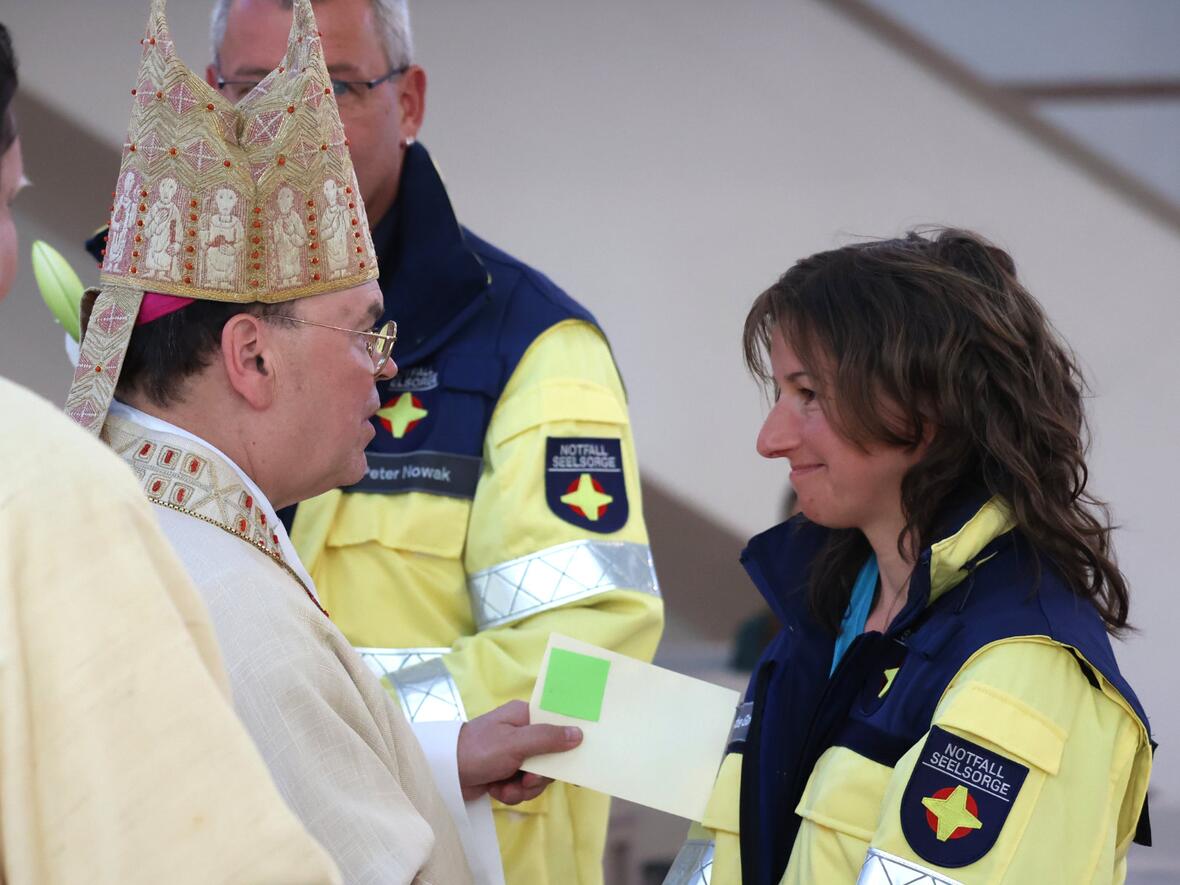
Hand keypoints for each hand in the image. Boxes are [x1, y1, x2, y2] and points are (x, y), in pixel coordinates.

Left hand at [457, 700, 581, 803]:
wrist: (444, 774)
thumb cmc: (478, 750)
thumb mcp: (515, 742)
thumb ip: (547, 738)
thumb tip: (578, 734)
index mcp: (524, 716)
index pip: (556, 726)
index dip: (567, 744)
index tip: (575, 763)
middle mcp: (521, 733)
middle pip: (549, 758)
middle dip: (538, 776)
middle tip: (526, 779)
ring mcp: (513, 754)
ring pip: (536, 777)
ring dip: (523, 788)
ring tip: (506, 787)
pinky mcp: (505, 773)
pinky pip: (522, 787)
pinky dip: (511, 793)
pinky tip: (497, 790)